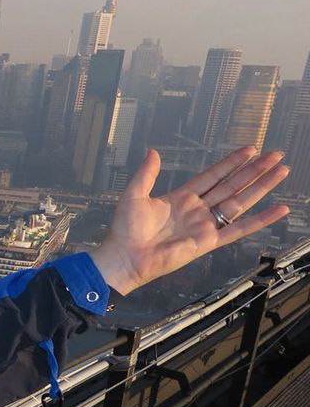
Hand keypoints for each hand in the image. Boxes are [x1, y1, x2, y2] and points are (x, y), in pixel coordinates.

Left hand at [90, 147, 290, 295]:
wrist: (125, 256)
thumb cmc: (125, 230)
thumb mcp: (135, 194)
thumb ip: (147, 173)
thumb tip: (153, 151)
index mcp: (181, 198)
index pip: (213, 176)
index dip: (231, 163)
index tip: (250, 150)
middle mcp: (196, 210)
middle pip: (232, 185)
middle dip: (254, 170)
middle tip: (275, 155)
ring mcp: (204, 225)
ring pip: (240, 201)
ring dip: (261, 186)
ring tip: (281, 171)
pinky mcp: (208, 241)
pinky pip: (239, 229)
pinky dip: (260, 220)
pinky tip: (279, 209)